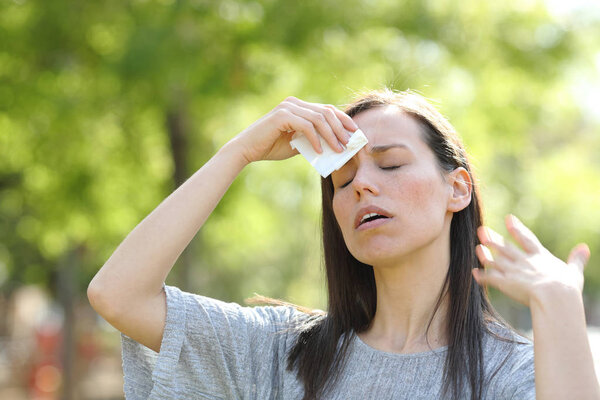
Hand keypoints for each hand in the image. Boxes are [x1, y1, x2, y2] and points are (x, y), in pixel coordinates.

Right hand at [229, 96, 357, 163]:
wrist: (247, 150)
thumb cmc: (270, 147)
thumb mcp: (297, 144)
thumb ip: (312, 140)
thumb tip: (335, 146)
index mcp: (298, 106)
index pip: (326, 109)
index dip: (343, 119)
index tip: (355, 132)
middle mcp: (294, 103)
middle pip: (326, 112)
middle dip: (341, 128)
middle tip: (350, 143)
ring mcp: (288, 107)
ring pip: (319, 119)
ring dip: (331, 135)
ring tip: (339, 150)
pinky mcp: (282, 116)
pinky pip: (306, 126)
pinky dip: (315, 139)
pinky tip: (319, 151)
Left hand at [472, 214, 590, 307]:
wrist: (553, 296)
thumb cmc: (567, 287)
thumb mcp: (574, 271)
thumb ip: (577, 259)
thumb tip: (585, 248)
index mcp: (539, 256)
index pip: (526, 238)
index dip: (517, 228)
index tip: (508, 219)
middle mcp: (523, 261)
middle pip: (505, 247)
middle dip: (493, 239)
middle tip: (481, 230)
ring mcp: (512, 271)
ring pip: (495, 260)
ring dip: (485, 254)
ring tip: (477, 248)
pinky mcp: (505, 283)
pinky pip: (490, 278)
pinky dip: (482, 276)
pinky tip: (474, 273)